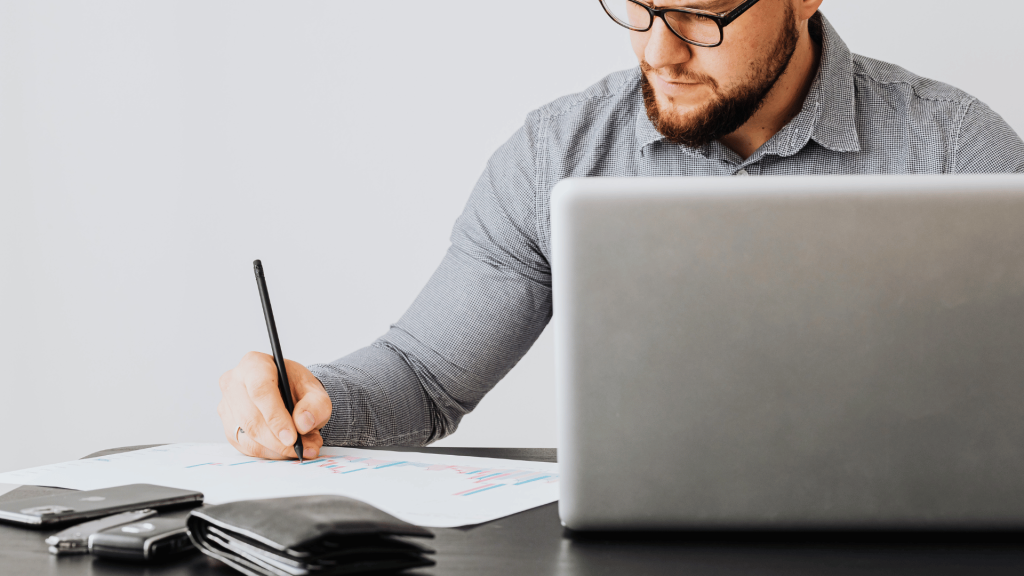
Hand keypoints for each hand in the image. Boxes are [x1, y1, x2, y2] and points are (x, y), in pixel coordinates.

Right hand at [217, 351, 331, 459]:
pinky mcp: (228, 426)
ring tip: (304, 447)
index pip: (260, 390)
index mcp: (255, 363)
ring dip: (278, 449)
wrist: (289, 394)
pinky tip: (287, 449)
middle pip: (252, 418)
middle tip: (303, 448)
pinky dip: (270, 452)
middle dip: (279, 440)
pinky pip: (247, 447)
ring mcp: (227, 405)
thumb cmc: (297, 388)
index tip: (292, 437)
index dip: (275, 417)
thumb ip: (316, 405)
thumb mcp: (316, 391)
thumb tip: (303, 423)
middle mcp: (234, 382)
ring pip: (248, 436)